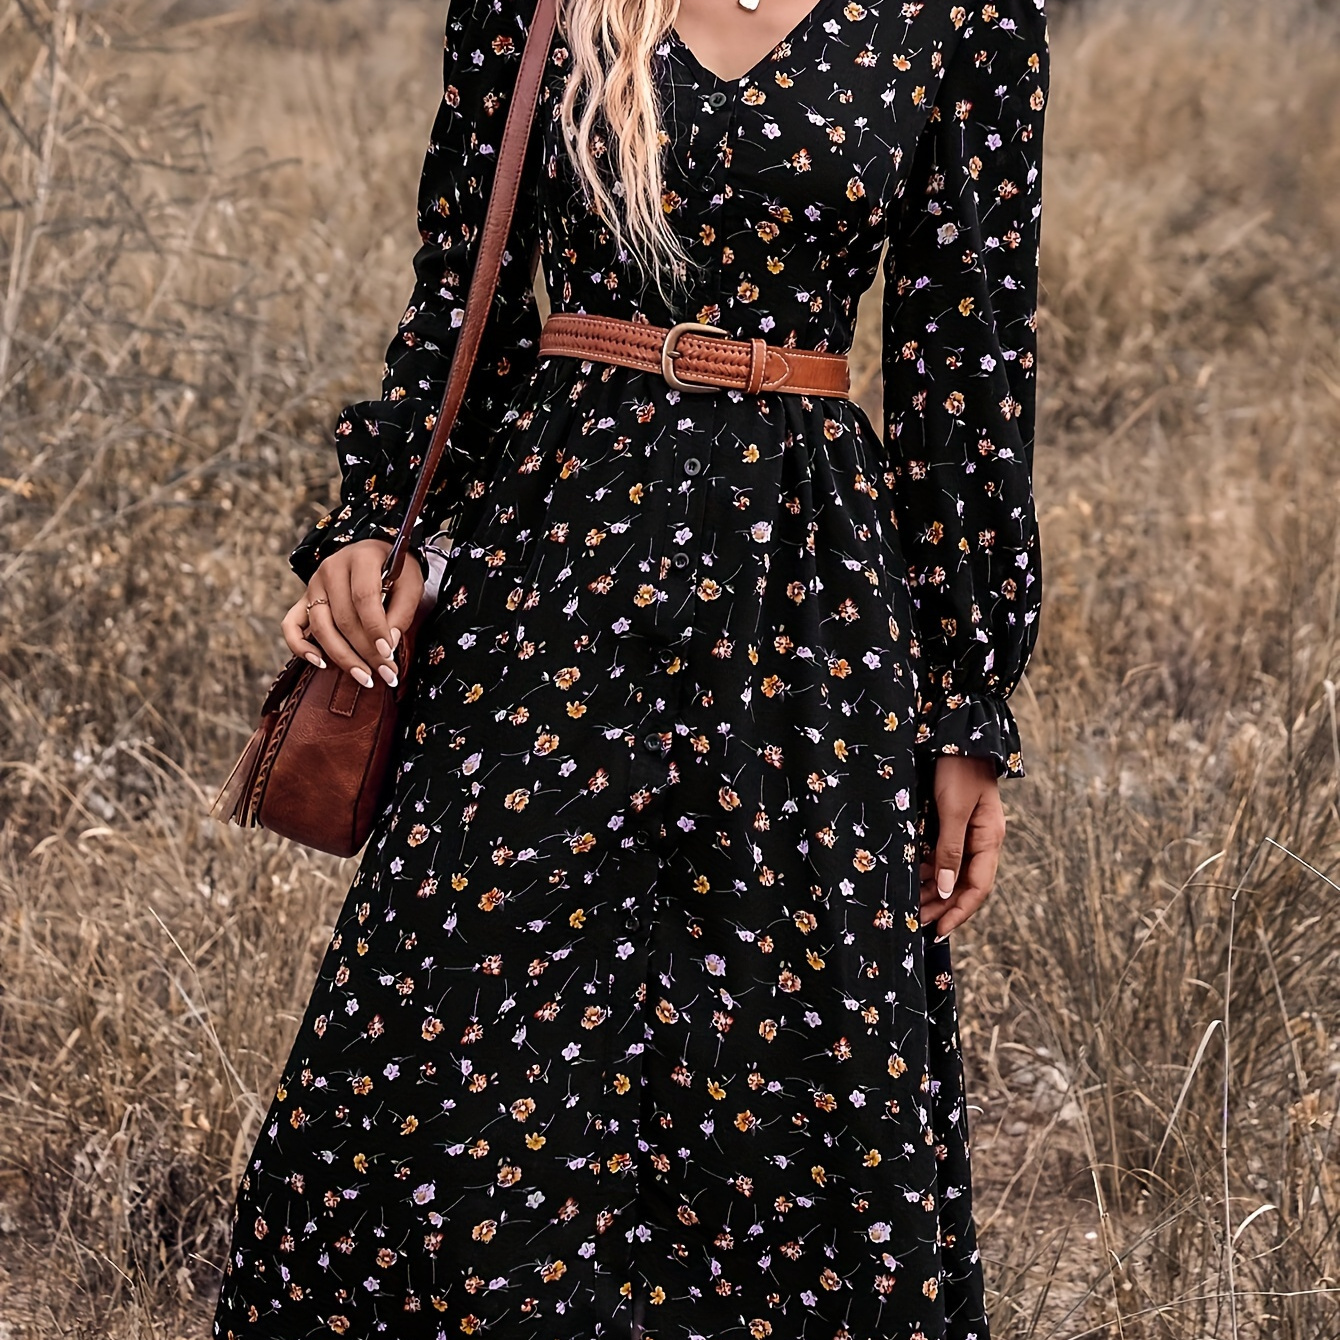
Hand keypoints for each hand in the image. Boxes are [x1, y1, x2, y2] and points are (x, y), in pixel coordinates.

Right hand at [281, 539, 423, 688]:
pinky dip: (300, 647)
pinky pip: (291, 626)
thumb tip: (387, 646)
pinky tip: (321, 663)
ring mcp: (313, 584)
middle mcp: (331, 569)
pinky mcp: (303, 600)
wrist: (376, 554)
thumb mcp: (411, 583)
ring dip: (342, 656)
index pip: (364, 597)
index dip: (376, 628)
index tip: (389, 654)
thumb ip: (402, 612)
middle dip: (366, 651)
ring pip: (321, 626)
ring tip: (364, 677)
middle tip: (387, 674)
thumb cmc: (397, 571)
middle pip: (343, 618)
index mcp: (360, 558)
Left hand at [919, 755, 1005, 937]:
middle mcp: (980, 838)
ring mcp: (967, 830)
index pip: (977, 887)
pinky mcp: (951, 821)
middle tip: (918, 924)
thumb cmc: (957, 769)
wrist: (953, 733)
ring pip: (951, 870)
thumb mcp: (953, 810)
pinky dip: (928, 869)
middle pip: (964, 882)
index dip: (959, 911)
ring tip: (911, 906)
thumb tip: (945, 890)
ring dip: (933, 889)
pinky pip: (942, 854)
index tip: (939, 930)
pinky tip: (913, 877)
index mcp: (989, 838)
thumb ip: (950, 850)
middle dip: (942, 905)